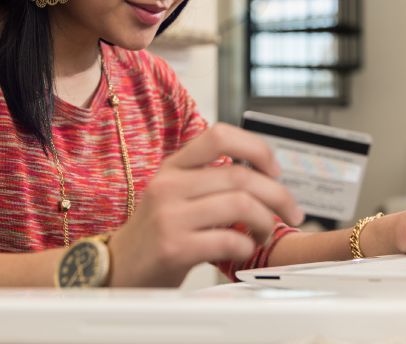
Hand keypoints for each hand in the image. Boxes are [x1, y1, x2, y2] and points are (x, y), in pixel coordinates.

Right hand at [106, 122, 303, 285]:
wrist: (114, 269)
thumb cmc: (154, 234)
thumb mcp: (174, 194)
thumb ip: (208, 180)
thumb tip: (263, 177)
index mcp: (173, 166)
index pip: (220, 135)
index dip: (256, 148)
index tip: (274, 170)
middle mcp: (169, 185)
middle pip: (242, 175)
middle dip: (278, 195)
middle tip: (291, 212)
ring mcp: (169, 215)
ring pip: (240, 205)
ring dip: (265, 222)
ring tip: (262, 234)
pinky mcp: (173, 247)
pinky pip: (229, 240)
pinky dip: (246, 246)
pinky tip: (242, 251)